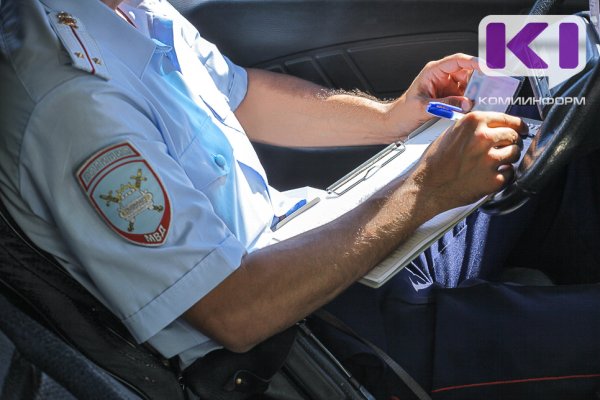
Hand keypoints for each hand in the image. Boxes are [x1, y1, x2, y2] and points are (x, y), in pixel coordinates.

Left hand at [387, 53, 478, 139]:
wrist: (395, 124)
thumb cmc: (403, 112)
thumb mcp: (424, 108)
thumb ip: (445, 105)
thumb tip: (466, 103)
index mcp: (433, 72)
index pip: (457, 61)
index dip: (474, 62)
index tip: (487, 68)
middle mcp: (441, 77)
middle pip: (467, 73)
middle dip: (478, 81)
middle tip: (488, 90)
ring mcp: (447, 88)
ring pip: (468, 86)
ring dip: (475, 93)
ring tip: (483, 101)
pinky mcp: (449, 99)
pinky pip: (464, 98)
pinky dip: (471, 102)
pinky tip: (475, 108)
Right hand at [409, 111, 527, 211]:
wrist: (427, 186)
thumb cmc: (434, 162)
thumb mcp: (450, 133)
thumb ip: (472, 128)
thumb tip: (491, 127)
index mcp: (473, 122)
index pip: (508, 119)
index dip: (518, 125)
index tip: (522, 129)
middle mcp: (483, 138)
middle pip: (513, 136)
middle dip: (511, 142)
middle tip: (504, 148)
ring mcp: (490, 160)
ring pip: (515, 154)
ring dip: (508, 158)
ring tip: (492, 164)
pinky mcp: (493, 180)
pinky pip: (510, 174)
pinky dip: (503, 175)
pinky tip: (488, 176)